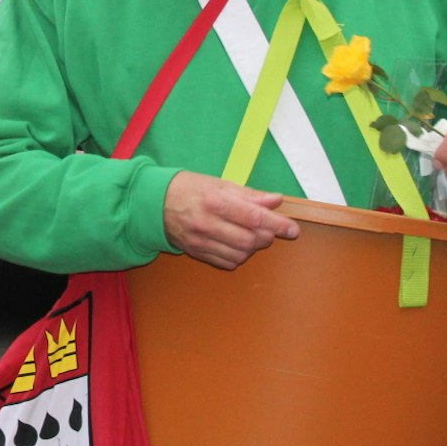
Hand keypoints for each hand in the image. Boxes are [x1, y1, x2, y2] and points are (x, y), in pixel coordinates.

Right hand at [162, 172, 299, 269]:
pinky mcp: (197, 252)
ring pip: (240, 254)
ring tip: (251, 235)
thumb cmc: (188, 188)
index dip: (278, 225)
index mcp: (215, 201)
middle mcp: (208, 223)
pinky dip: (239, 256)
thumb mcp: (218, 183)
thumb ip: (249, 195)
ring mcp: (201, 241)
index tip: (293, 229)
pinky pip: (227, 262)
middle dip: (266, 237)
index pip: (254, 218)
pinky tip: (237, 245)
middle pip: (250, 240)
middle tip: (269, 229)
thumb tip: (276, 200)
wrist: (153, 202)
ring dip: (253, 248)